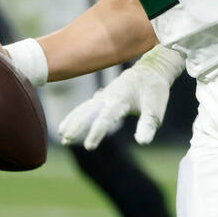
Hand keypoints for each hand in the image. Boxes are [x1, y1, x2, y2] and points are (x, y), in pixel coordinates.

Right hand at [57, 55, 174, 149]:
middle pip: (88, 111)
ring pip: (84, 107)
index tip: (89, 147)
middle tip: (65, 140)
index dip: (96, 132)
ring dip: (72, 120)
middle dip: (76, 125)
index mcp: (121, 99)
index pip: (106, 118)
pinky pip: (87, 105)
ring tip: (61, 134)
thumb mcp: (156, 109)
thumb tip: (142, 142)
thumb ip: (148, 125)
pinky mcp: (104, 96)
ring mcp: (104, 95)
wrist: (152, 70)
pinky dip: (77, 114)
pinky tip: (69, 122)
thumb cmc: (155, 90)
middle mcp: (109, 96)